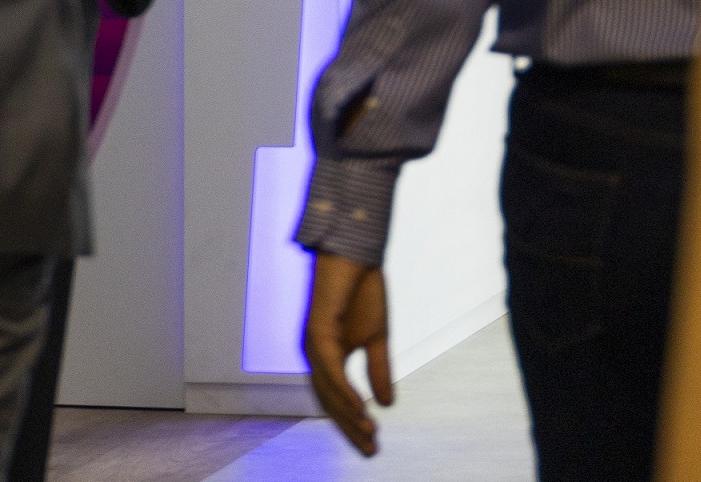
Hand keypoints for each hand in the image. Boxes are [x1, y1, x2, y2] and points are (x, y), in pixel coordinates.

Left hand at [303, 254, 392, 456]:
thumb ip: (378, 369)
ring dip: (348, 414)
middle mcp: (314, 355)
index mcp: (327, 356)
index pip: (337, 400)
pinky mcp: (317, 330)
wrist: (357, 250)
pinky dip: (344, 391)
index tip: (373, 446)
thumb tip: (388, 405)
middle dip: (350, 428)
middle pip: (329, 402)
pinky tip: (360, 407)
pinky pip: (330, 369)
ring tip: (369, 433)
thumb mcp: (377, 337)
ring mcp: (313, 344)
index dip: (354, 424)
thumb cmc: (363, 289)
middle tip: (372, 450)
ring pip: (327, 390)